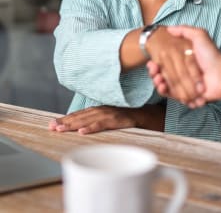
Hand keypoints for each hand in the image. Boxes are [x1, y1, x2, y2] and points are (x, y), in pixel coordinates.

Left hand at [48, 104, 165, 133]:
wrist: (148, 116)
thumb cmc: (129, 119)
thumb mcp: (111, 118)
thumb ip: (99, 120)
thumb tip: (82, 128)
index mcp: (101, 109)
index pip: (80, 114)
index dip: (66, 118)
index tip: (52, 123)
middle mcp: (104, 109)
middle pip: (81, 116)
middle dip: (65, 121)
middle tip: (51, 127)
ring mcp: (111, 114)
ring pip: (89, 119)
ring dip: (74, 124)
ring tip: (61, 129)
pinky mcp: (119, 120)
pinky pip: (103, 124)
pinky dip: (92, 127)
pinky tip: (82, 131)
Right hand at [148, 26, 220, 102]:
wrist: (220, 75)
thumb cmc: (210, 55)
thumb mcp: (199, 36)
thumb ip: (185, 30)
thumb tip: (169, 28)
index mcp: (185, 60)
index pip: (166, 62)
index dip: (157, 62)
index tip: (152, 61)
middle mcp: (184, 73)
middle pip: (163, 74)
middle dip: (155, 72)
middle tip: (152, 69)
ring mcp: (184, 85)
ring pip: (165, 84)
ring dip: (158, 81)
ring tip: (157, 77)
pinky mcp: (186, 96)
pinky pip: (171, 95)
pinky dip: (164, 91)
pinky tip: (161, 85)